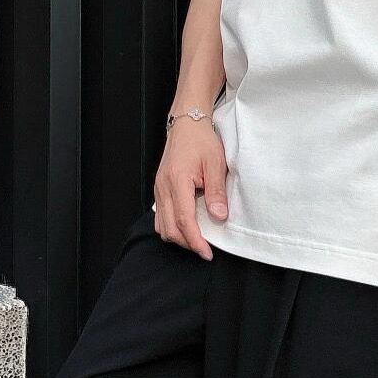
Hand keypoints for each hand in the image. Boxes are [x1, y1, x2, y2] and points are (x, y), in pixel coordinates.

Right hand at [153, 119, 229, 259]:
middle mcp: (163, 187)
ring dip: (178, 236)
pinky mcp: (159, 188)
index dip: (196, 241)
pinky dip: (171, 226)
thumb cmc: (202, 141)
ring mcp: (158, 188)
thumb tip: (219, 217)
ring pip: (162, 225)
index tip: (207, 253)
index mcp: (177, 181)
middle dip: (187, 243)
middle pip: (170, 228)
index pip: (184, 221)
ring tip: (197, 239)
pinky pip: (160, 215)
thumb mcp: (215, 164)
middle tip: (205, 249)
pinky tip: (186, 225)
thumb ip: (216, 192)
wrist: (187, 124)